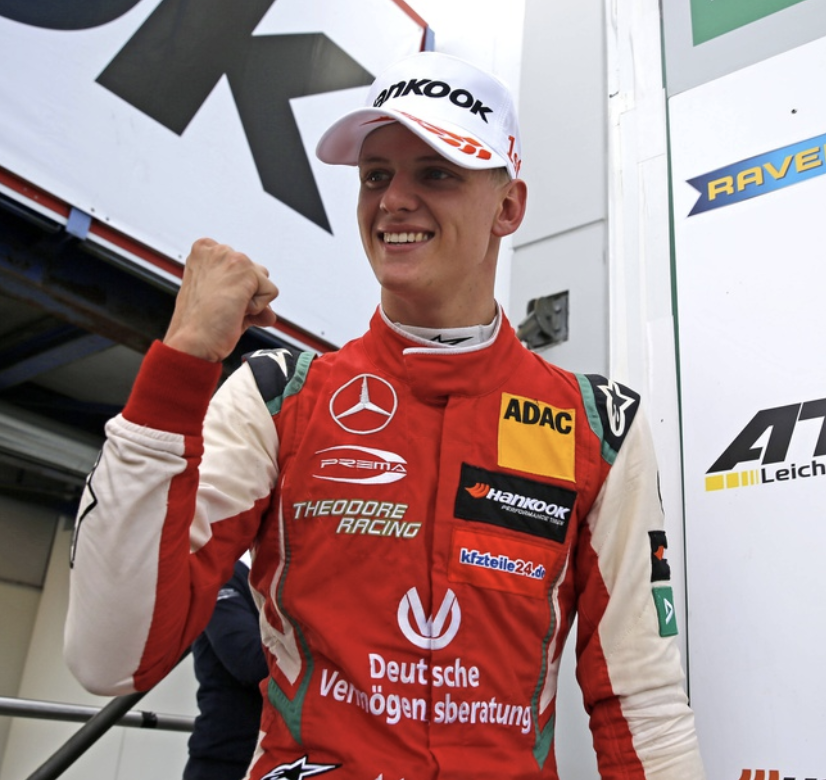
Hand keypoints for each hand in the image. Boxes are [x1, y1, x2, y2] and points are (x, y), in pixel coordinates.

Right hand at [163, 238, 278, 361]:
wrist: (192, 343)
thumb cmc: (200, 326)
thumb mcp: (221, 303)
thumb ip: (246, 298)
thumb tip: (270, 315)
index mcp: (204, 251)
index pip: (240, 267)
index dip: (234, 290)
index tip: (214, 301)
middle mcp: (216, 249)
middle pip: (255, 273)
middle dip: (246, 295)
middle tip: (221, 308)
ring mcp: (231, 258)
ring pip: (264, 282)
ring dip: (252, 302)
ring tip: (227, 309)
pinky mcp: (246, 271)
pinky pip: (271, 292)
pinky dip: (259, 309)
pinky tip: (235, 311)